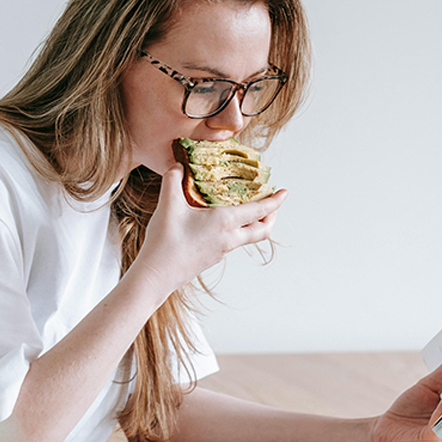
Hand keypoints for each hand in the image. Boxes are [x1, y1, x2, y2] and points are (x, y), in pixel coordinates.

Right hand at [131, 163, 287, 294]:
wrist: (157, 275)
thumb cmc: (165, 242)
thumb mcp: (168, 205)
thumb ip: (173, 180)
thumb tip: (177, 166)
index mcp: (224, 222)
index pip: (259, 210)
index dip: (275, 201)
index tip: (285, 192)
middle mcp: (229, 238)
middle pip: (262, 230)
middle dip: (271, 216)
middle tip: (272, 204)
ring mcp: (222, 250)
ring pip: (249, 238)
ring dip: (255, 224)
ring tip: (249, 211)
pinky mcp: (213, 257)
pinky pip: (233, 242)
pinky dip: (238, 231)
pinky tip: (223, 223)